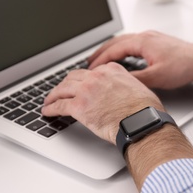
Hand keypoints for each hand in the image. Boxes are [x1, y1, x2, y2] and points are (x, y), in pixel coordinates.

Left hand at [41, 62, 163, 144]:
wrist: (141, 121)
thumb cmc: (144, 109)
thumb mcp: (138, 88)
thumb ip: (124, 85)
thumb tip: (122, 93)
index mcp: (111, 70)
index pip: (89, 72)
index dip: (81, 80)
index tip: (78, 84)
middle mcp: (96, 76)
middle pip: (72, 78)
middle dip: (64, 85)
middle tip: (60, 91)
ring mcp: (86, 90)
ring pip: (62, 89)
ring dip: (53, 95)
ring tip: (49, 101)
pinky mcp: (79, 106)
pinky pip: (59, 105)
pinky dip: (51, 108)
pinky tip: (48, 112)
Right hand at [89, 30, 192, 88]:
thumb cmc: (183, 65)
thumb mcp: (156, 77)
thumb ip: (136, 79)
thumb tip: (120, 82)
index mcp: (142, 42)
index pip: (114, 50)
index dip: (101, 60)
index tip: (91, 68)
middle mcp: (145, 36)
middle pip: (116, 42)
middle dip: (101, 52)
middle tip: (89, 62)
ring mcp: (150, 38)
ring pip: (123, 41)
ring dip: (110, 50)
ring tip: (101, 59)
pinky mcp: (155, 42)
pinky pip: (132, 43)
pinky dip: (121, 50)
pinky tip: (122, 57)